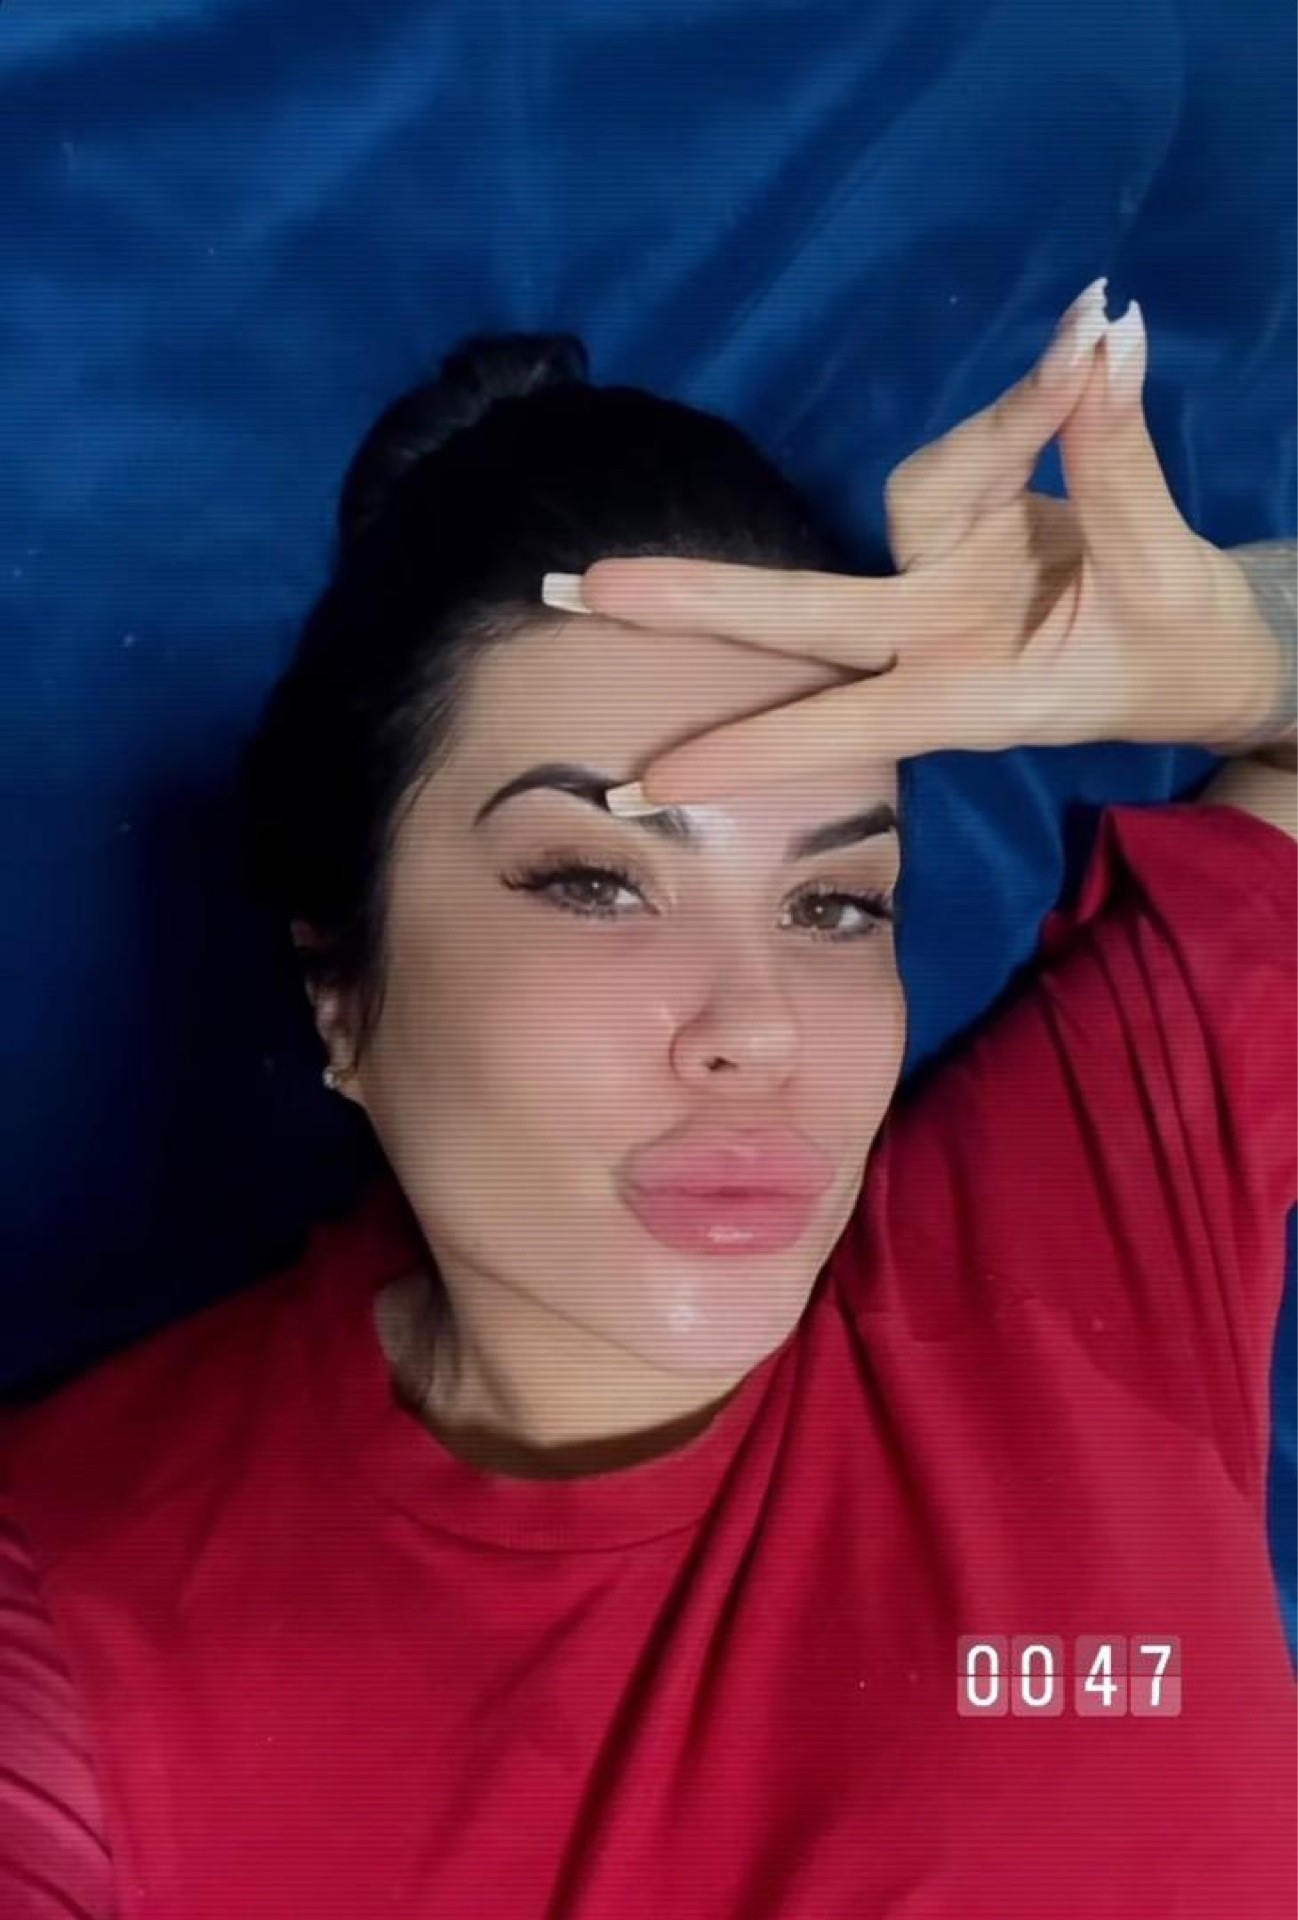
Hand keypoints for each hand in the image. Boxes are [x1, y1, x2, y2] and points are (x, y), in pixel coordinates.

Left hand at [563, 289, 1280, 804]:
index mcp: (963, 697)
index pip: (834, 721)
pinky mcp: (957, 536)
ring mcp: (933, 587)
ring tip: (1101, 356)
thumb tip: (1101, 332)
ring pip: (919, 489)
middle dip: (686, 601)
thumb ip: (1115, 456)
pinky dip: (1023, 409)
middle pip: (795, 616)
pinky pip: (966, 457)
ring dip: (1013, 422)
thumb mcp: (1163, 569)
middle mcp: (924, 645)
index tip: (660, 780)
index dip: (747, 747)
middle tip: (577, 589)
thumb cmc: (1174, 646)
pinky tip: (1085, 358)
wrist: (1204, 660)